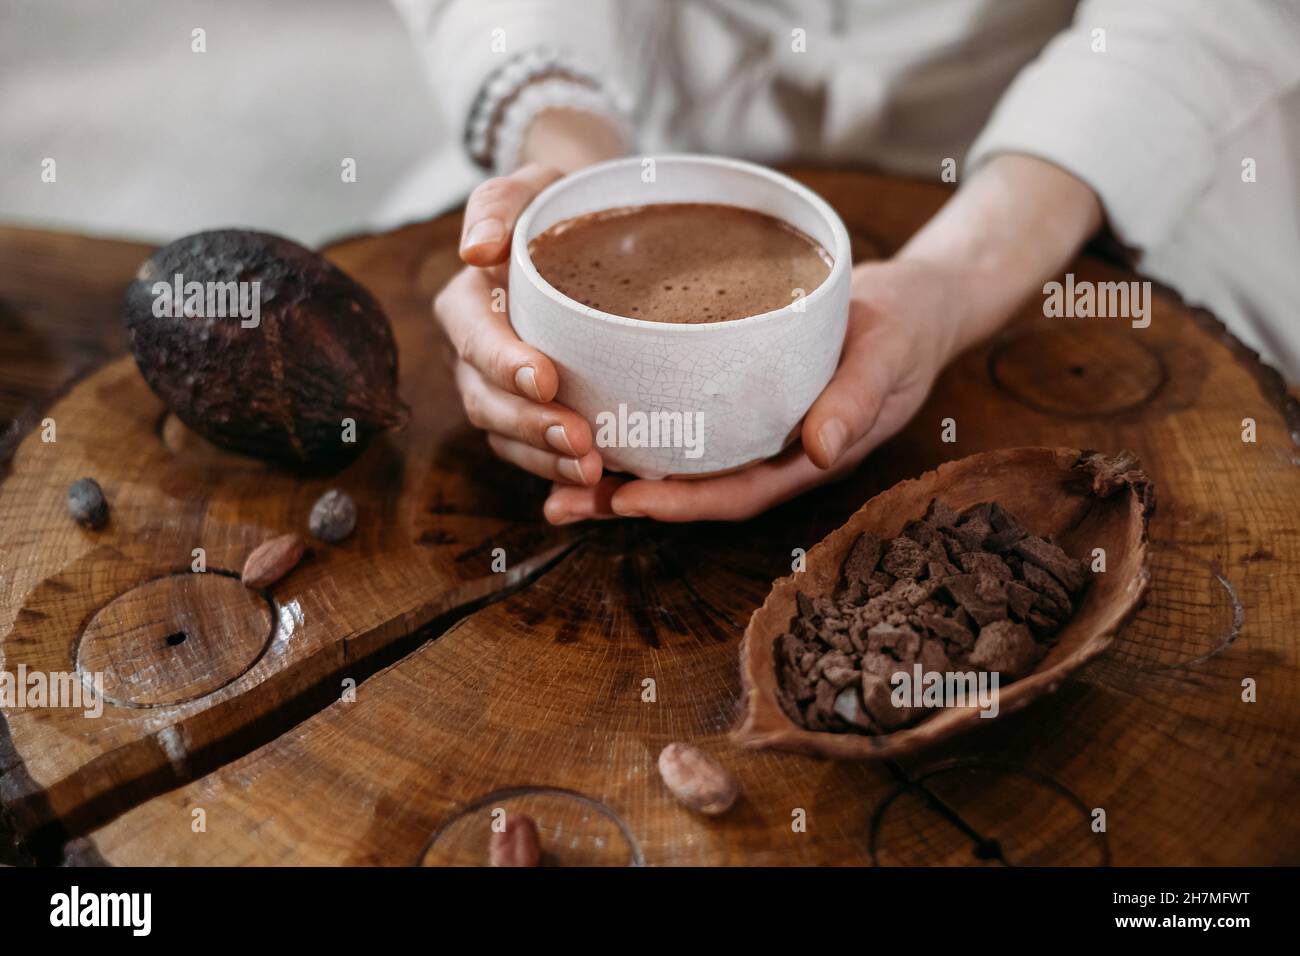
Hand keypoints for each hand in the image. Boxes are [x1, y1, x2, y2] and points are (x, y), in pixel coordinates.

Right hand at [435, 164, 604, 487]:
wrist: (590, 237)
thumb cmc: (559, 208)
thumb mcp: (531, 187)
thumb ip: (498, 205)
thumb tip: (475, 250)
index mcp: (468, 305)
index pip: (476, 339)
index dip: (504, 363)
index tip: (545, 378)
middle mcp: (476, 357)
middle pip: (488, 402)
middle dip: (530, 426)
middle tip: (580, 442)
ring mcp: (502, 393)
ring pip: (508, 439)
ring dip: (546, 460)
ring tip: (592, 470)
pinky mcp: (533, 418)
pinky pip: (537, 456)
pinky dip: (560, 476)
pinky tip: (598, 488)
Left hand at [544, 258, 963, 522]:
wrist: (912, 304)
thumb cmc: (904, 330)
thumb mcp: (888, 357)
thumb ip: (858, 399)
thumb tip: (824, 449)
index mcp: (805, 457)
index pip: (736, 493)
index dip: (682, 502)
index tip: (628, 499)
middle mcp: (769, 453)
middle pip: (690, 489)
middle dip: (625, 501)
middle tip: (558, 502)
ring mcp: (750, 430)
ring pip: (676, 462)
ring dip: (615, 472)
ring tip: (550, 475)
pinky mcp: (734, 397)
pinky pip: (679, 422)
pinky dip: (635, 426)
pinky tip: (586, 417)